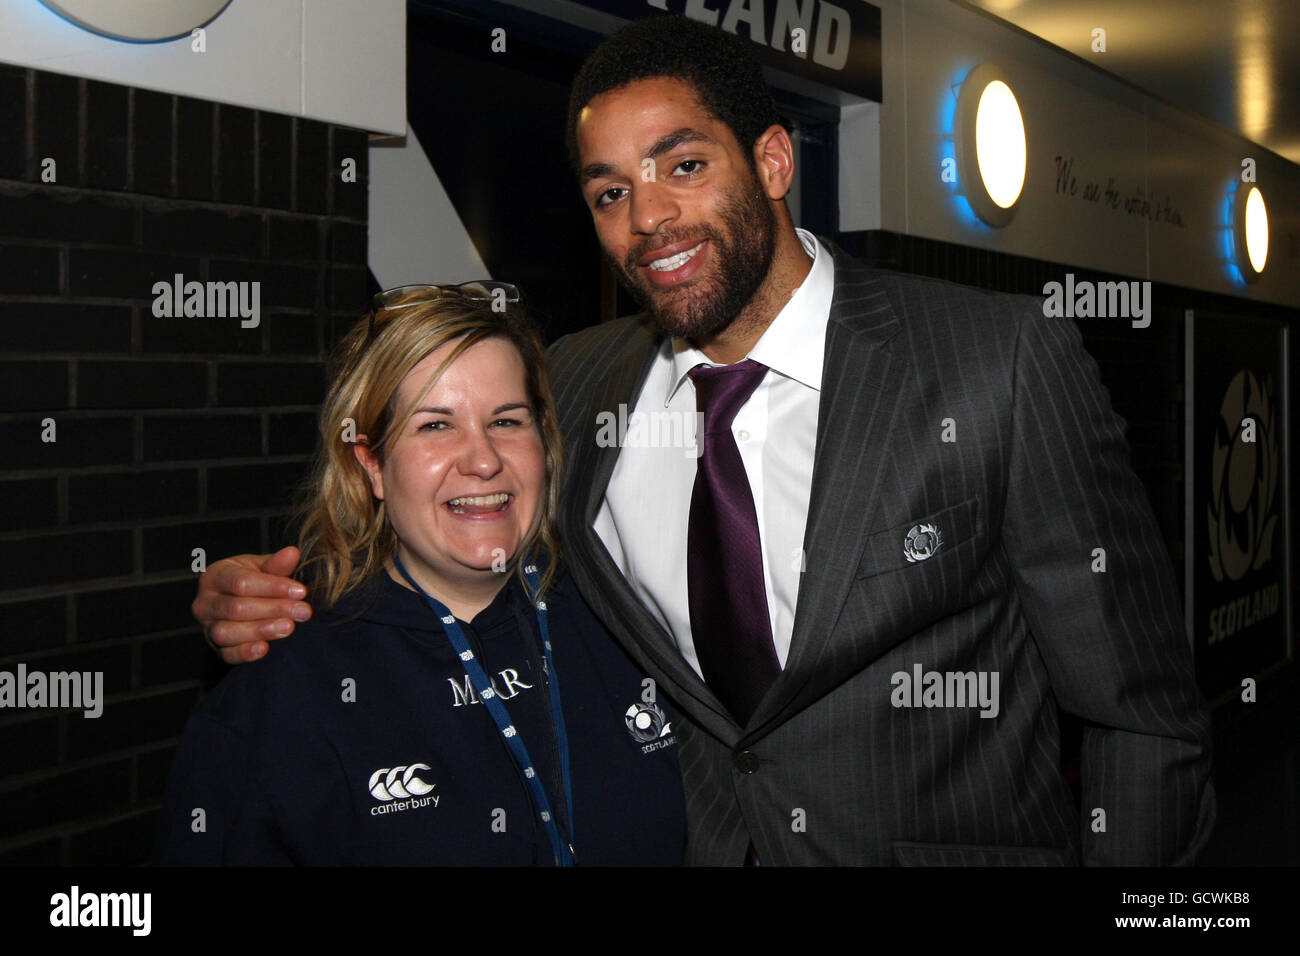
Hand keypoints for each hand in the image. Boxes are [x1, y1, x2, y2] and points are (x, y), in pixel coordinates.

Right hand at [193, 546, 311, 664]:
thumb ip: (276, 564)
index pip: (241, 582)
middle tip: (303, 611)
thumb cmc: (252, 580)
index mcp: (215, 576)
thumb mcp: (262, 567)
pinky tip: (265, 648)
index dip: (272, 587)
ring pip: (227, 632)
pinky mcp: (215, 648)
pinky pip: (226, 654)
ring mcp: (207, 626)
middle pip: (236, 608)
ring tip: (288, 627)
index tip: (301, 591)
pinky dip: (245, 652)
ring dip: (261, 630)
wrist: (239, 600)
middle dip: (273, 609)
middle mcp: (205, 602)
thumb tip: (292, 553)